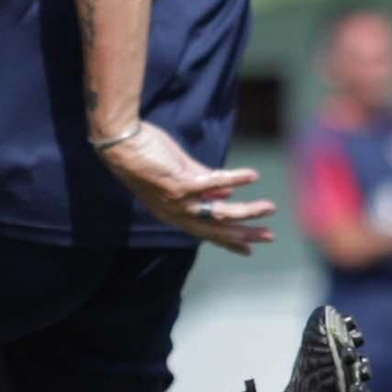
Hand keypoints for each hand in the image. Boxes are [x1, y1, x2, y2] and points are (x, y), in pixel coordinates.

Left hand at [95, 120, 274, 253]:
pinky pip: (214, 183)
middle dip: (245, 234)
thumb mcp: (178, 175)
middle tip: (269, 236)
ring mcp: (178, 200)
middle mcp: (176, 213)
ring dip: (247, 211)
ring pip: (219, 212)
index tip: (249, 250)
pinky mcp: (179, 182)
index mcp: (175, 214)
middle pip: (216, 230)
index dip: (229, 242)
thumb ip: (203, 185)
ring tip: (269, 207)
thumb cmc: (147, 154)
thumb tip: (228, 193)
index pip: (207, 234)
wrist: (121, 142)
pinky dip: (235, 179)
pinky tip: (253, 176)